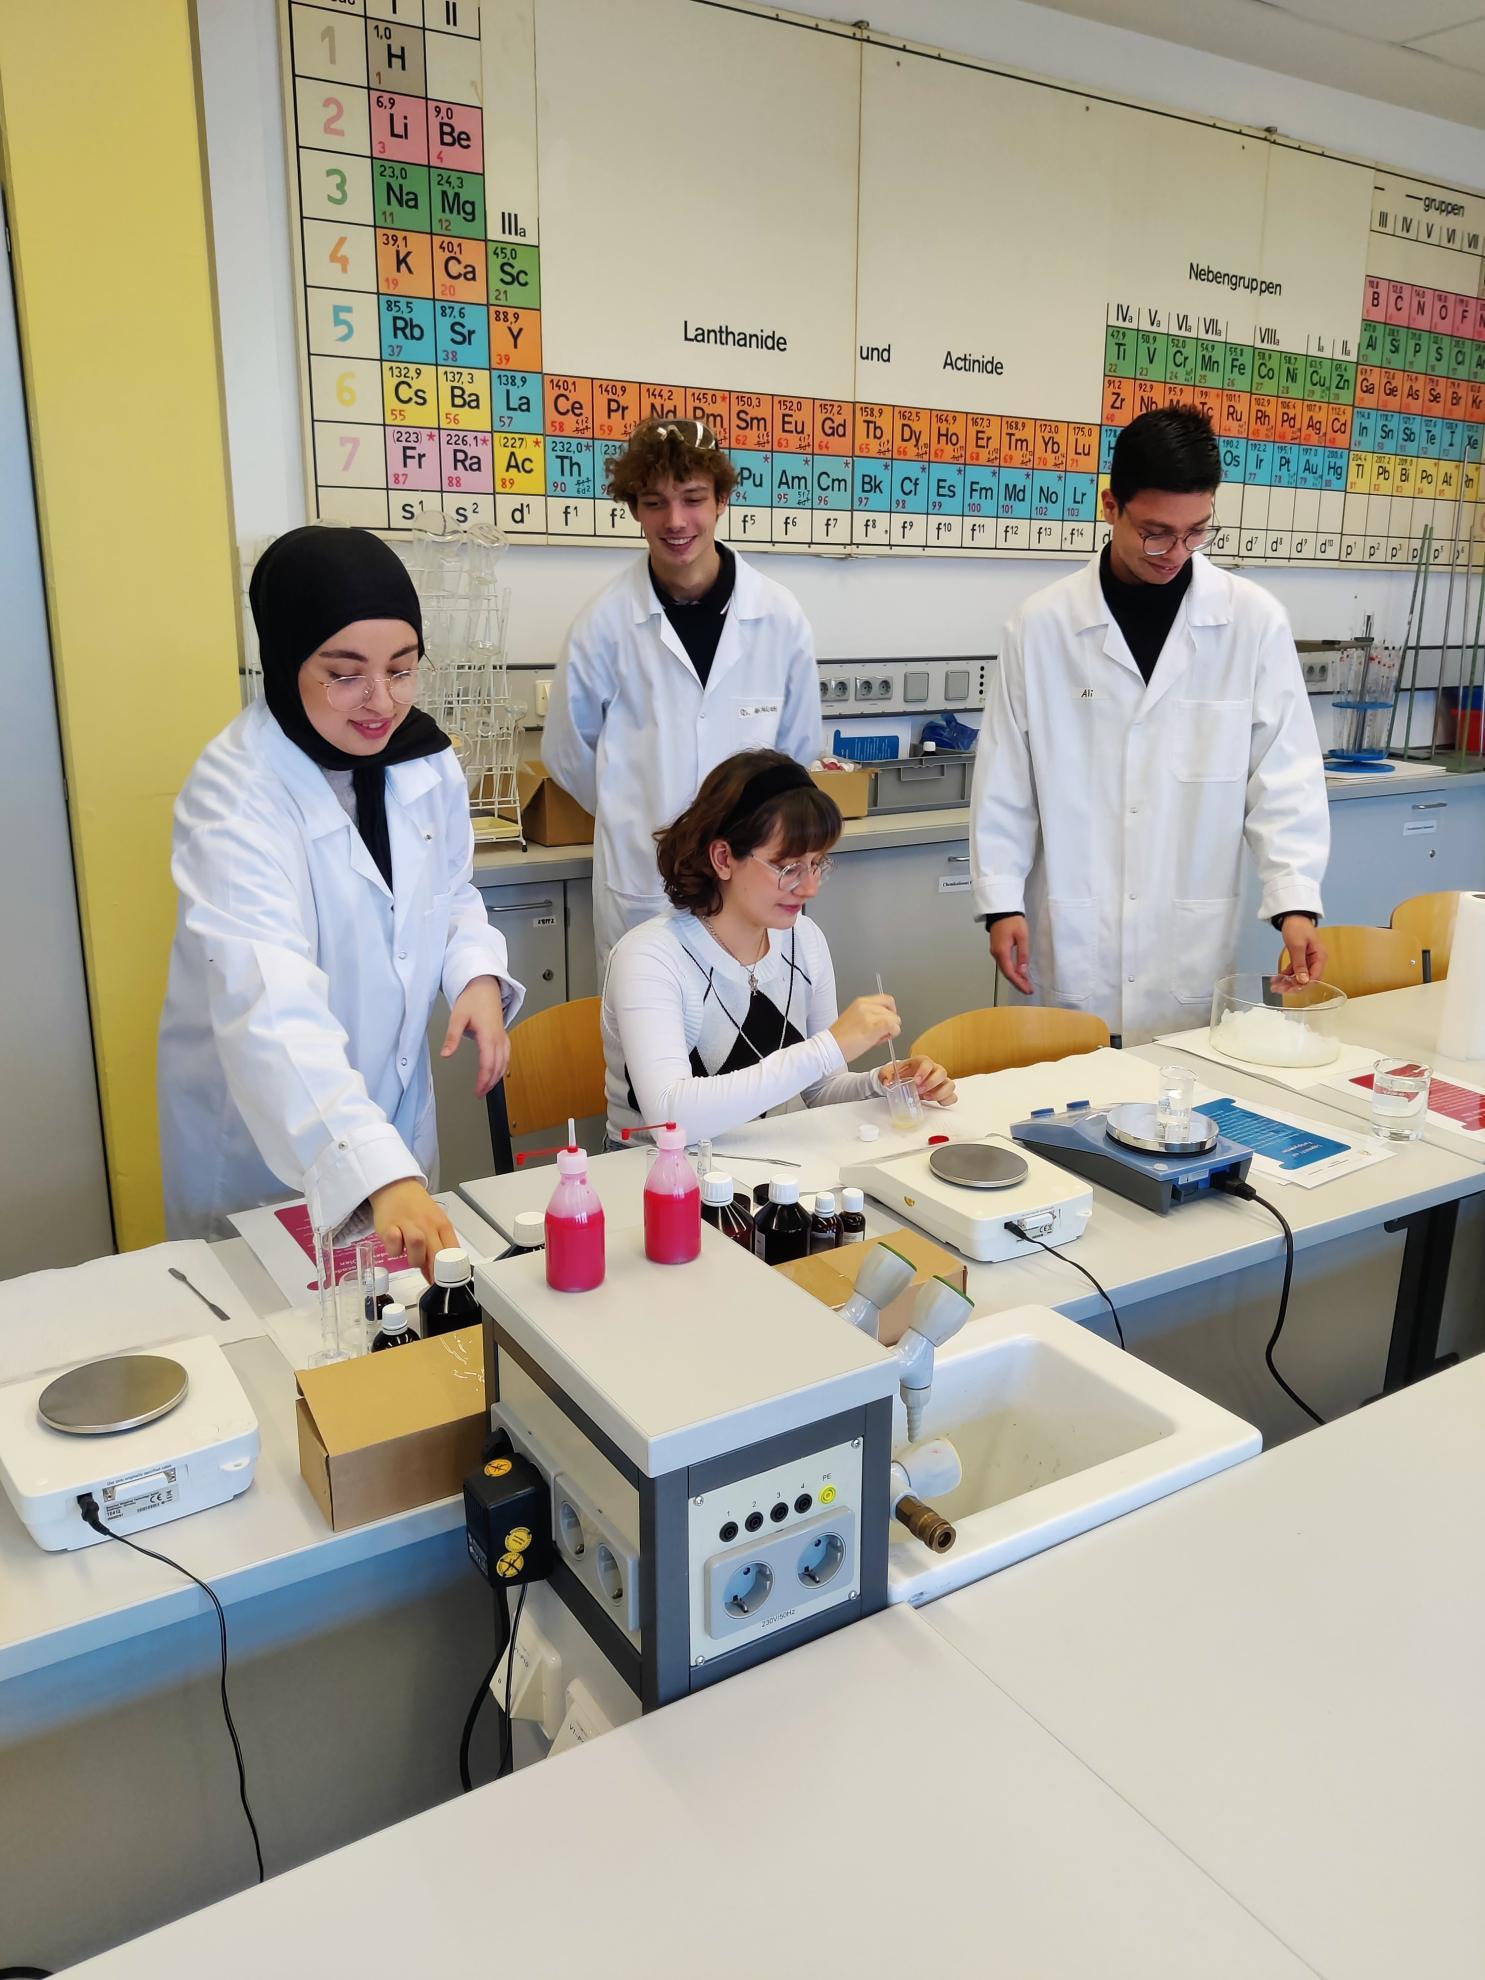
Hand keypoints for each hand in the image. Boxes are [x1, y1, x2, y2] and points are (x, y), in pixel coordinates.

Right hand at [370, 1178, 456, 1280]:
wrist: (396, 1187)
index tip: (448, 1284)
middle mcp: (427, 1224)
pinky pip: (393, 1244)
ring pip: (418, 1246)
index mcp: (442, 1225)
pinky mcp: (389, 1226)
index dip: (451, 1272)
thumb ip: (436, 1248)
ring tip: (411, 1257)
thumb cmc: (416, 1208)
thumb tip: (436, 1276)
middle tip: (433, 1282)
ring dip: (415, 1259)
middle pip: (437, 1252)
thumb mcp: (433, 1224)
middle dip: (436, 1272)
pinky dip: (394, 1251)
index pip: (452, 1251)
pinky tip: (396, 1246)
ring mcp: (408, 1224)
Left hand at [442, 975, 510, 1096]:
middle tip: (480, 1093)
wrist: (484, 986)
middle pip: (499, 1066)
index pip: (488, 1063)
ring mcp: (503, 1036)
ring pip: (505, 1061)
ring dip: (498, 1076)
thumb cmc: (472, 1000)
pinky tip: (498, 1071)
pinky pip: (507, 1054)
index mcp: (488, 1035)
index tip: (478, 1091)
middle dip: (490, 1082)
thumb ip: (452, 1037)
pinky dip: (503, 1066)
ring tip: (488, 1087)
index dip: (484, 1080)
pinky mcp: (503, 1035)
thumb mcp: (457, 1017)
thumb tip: (446, 1054)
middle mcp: (498, 1037)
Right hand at [831, 993, 900, 1061]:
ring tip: (876, 1038)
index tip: (887, 1020)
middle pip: (892, 1011)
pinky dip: (892, 1034)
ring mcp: (869, 1016)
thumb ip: (870, 1015)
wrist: (830, 1047)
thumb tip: (886, 1020)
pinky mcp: (873, 1027)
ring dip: (890, 1030)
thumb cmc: (840, 1038)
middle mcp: (866, 1006)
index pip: (886, 1000)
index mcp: (861, 1002)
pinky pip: (893, 1027)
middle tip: (880, 1033)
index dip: (890, 1011)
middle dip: (890, 1023)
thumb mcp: (855, 1017)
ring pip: (895, 1019)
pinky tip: (880, 1040)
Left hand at [882, 1054, 956, 1106]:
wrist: (904, 1080)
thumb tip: (887, 1082)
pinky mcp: (944, 1092)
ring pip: (950, 1084)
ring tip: (927, 1098)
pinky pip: (952, 1096)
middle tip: (920, 1091)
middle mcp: (934, 1070)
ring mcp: (940, 1081)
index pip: (927, 1063)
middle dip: (931, 1083)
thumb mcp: (889, 1072)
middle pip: (942, 1072)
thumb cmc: (900, 1074)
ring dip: (940, 1093)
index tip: (916, 1081)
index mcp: (921, 1063)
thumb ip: (885, 1075)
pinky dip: (947, 1100)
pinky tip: (937, 1103)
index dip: (923, 1072)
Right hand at [989, 915, 1032, 995]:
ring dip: (1015, 978)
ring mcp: (995, 952)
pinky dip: (1012, 971)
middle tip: (1028, 990)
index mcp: (1002, 951)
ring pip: (1005, 970)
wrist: (1002, 911)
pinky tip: (1018, 973)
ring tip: (1025, 984)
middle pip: (1007, 973)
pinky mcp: (997, 949)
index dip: (1019, 983)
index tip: (1028, 989)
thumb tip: (1023, 970)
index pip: (1010, 973)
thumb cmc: (1012, 920)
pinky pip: (1004, 964)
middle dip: (1018, 983)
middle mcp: (996, 954)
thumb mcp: (1022, 936)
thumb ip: (1023, 954)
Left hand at [1274, 917, 1325, 989]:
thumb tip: (1303, 981)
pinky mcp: (1301, 958)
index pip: (1314, 977)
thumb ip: (1300, 964)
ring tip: (1274, 986)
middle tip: (1278, 989)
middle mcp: (1316, 960)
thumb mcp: (1297, 946)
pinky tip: (1277, 978)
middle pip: (1306, 978)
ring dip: (1287, 981)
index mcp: (1320, 957)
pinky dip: (1286, 974)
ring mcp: (1308, 959)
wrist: (1293, 915)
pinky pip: (1294, 969)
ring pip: (1299, 975)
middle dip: (1292, 985)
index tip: (1289, 990)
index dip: (1302, 985)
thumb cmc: (1297, 927)